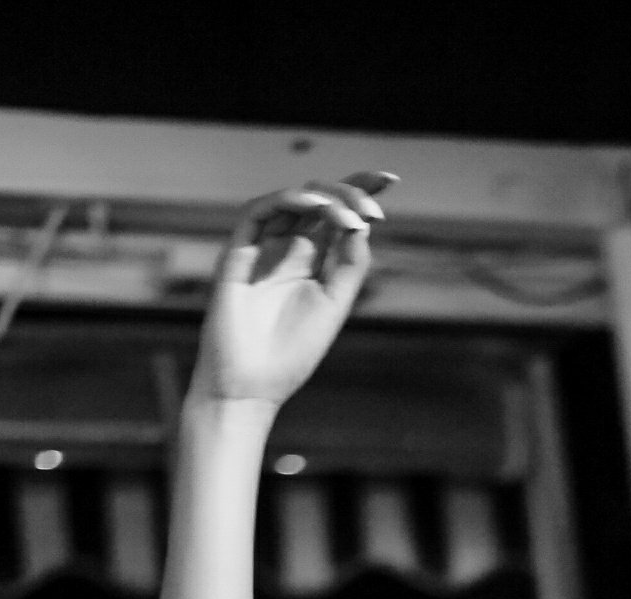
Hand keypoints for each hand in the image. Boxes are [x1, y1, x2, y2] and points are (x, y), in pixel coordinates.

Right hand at [189, 174, 396, 408]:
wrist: (250, 386)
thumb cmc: (291, 354)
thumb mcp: (333, 305)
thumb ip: (349, 265)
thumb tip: (363, 222)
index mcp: (313, 262)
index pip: (338, 215)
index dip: (361, 191)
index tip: (391, 179)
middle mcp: (289, 248)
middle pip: (320, 199)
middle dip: (349, 192)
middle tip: (373, 208)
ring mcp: (264, 247)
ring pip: (294, 200)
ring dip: (325, 197)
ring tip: (349, 216)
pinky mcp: (239, 251)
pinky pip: (260, 210)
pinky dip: (289, 200)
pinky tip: (315, 206)